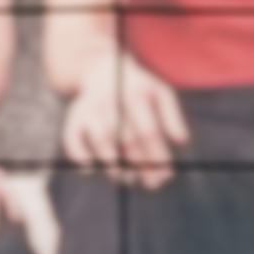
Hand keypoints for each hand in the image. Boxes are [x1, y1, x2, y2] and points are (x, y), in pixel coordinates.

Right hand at [61, 47, 188, 188]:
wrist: (102, 69)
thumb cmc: (137, 87)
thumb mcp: (160, 92)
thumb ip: (172, 115)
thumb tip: (182, 141)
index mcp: (136, 94)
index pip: (148, 131)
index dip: (158, 156)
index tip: (166, 175)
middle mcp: (112, 100)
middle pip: (127, 139)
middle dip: (141, 166)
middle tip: (151, 184)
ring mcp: (91, 108)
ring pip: (103, 141)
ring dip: (115, 166)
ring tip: (126, 179)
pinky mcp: (74, 117)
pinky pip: (72, 139)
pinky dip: (81, 157)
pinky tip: (92, 169)